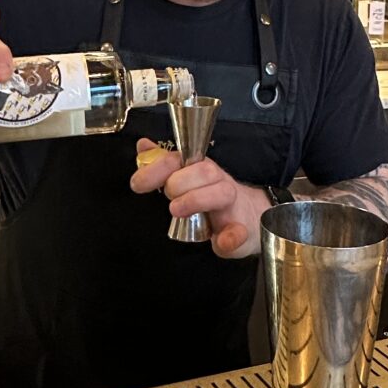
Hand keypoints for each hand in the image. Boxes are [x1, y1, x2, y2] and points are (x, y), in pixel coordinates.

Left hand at [130, 138, 268, 257]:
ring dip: (197, 200)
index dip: (158, 167)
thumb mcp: (186, 179)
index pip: (180, 158)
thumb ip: (163, 164)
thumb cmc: (211, 198)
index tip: (138, 184)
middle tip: (168, 197)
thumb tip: (143, 146)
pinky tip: (223, 241)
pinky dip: (232, 237)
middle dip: (179, 182)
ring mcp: (231, 206)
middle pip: (205, 171)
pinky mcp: (240, 230)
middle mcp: (217, 182)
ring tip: (177, 211)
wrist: (249, 218)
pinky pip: (240, 231)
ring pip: (222, 193)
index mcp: (200, 169)